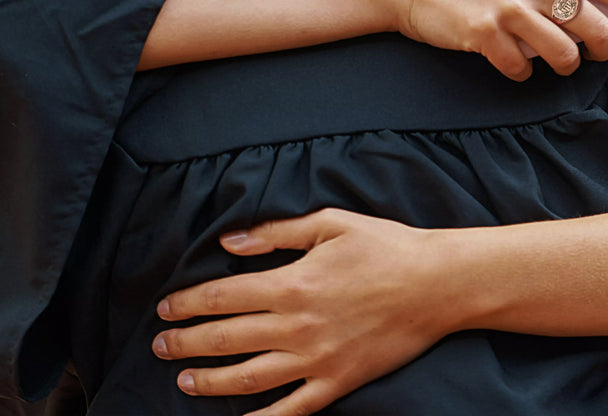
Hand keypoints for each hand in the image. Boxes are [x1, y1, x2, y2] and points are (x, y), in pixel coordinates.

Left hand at [152, 210, 449, 415]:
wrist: (436, 284)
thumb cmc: (386, 246)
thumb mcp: (331, 222)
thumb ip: (276, 233)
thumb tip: (229, 243)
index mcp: (292, 283)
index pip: (223, 296)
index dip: (189, 303)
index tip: (166, 308)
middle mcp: (296, 327)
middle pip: (226, 339)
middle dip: (186, 342)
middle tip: (160, 344)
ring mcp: (315, 361)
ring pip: (247, 380)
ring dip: (209, 380)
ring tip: (184, 379)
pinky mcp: (336, 383)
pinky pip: (289, 411)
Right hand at [395, 0, 607, 80]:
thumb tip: (596, 6)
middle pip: (594, 26)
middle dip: (602, 49)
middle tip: (595, 55)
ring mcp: (510, 7)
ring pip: (563, 53)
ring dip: (564, 66)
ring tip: (553, 62)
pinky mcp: (485, 32)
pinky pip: (521, 68)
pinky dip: (522, 72)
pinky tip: (513, 63)